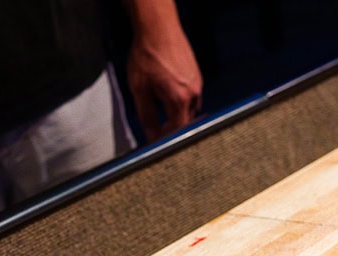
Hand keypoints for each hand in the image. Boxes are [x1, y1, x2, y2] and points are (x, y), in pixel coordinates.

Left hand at [126, 4, 202, 141]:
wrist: (158, 28)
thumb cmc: (147, 57)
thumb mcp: (139, 90)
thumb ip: (147, 116)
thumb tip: (151, 136)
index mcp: (180, 100)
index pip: (177, 130)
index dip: (166, 140)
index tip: (155, 144)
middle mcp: (194, 93)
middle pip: (186, 121)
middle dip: (172, 129)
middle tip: (157, 131)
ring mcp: (198, 82)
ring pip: (190, 109)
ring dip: (177, 115)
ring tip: (160, 114)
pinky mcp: (197, 74)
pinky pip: (192, 96)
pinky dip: (181, 102)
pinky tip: (167, 97)